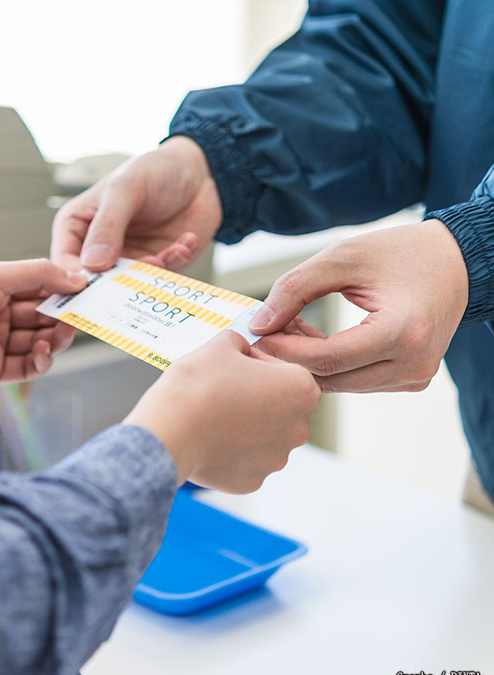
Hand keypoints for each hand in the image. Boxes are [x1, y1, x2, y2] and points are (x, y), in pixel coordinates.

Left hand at [0, 260, 87, 391]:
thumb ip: (39, 275)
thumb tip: (78, 277)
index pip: (39, 293)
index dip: (61, 294)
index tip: (83, 293)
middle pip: (41, 320)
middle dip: (61, 319)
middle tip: (78, 317)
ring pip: (38, 344)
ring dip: (54, 339)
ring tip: (61, 333)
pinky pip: (26, 368)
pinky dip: (41, 361)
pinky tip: (44, 351)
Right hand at [51, 136, 221, 271]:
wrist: (198, 171)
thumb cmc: (154, 169)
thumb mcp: (125, 188)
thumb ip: (108, 225)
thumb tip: (92, 264)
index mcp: (77, 226)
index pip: (64, 263)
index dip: (76, 278)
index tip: (96, 285)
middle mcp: (99, 247)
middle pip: (97, 283)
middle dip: (120, 283)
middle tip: (139, 275)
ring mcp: (128, 258)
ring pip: (131, 285)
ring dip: (151, 274)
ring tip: (168, 254)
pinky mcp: (156, 264)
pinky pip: (162, 278)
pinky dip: (176, 263)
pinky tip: (185, 242)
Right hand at [124, 332, 319, 492]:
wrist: (169, 430)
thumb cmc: (197, 387)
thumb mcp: (220, 345)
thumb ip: (239, 342)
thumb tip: (240, 349)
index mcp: (301, 390)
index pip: (285, 369)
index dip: (258, 364)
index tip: (235, 365)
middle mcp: (297, 428)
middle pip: (278, 407)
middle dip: (254, 398)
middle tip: (221, 390)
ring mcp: (275, 459)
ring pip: (262, 436)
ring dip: (243, 426)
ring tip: (211, 415)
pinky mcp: (252, 481)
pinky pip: (244, 460)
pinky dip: (229, 451)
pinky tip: (208, 438)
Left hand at [249, 220, 468, 392]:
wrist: (456, 261)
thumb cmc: (402, 253)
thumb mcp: (342, 258)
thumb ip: (295, 288)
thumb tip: (258, 324)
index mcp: (403, 333)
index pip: (327, 358)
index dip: (284, 349)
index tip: (255, 333)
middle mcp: (413, 365)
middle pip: (330, 378)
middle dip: (290, 357)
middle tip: (264, 330)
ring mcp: (414, 377)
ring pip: (339, 384)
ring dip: (307, 361)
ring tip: (287, 326)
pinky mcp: (409, 380)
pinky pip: (354, 380)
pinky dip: (328, 363)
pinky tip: (311, 337)